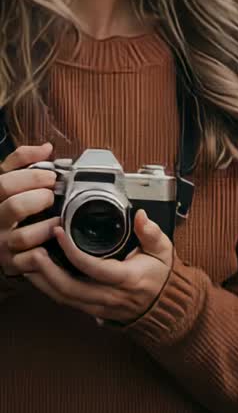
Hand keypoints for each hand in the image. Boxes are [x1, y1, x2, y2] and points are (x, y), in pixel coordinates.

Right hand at [0, 143, 58, 276]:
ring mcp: (2, 244)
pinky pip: (28, 262)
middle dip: (40, 198)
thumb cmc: (6, 201)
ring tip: (57, 219)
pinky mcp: (11, 264)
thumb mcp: (7, 177)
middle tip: (52, 195)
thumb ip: (22, 159)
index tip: (50, 175)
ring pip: (23, 237)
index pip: (5, 184)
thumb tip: (46, 148)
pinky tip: (52, 243)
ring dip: (46, 227)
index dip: (31, 177)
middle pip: (15, 207)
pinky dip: (43, 253)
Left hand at [23, 209, 173, 323]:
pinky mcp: (91, 309)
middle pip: (70, 288)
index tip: (59, 232)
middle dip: (47, 270)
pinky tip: (40, 275)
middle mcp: (109, 296)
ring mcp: (98, 306)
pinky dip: (49, 288)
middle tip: (34, 250)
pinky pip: (66, 301)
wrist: (162, 306)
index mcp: (126, 278)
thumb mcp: (162, 250)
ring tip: (30, 261)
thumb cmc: (160, 275)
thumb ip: (152, 232)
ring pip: (64, 297)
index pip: (94, 267)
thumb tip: (141, 216)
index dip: (72, 251)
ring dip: (43, 281)